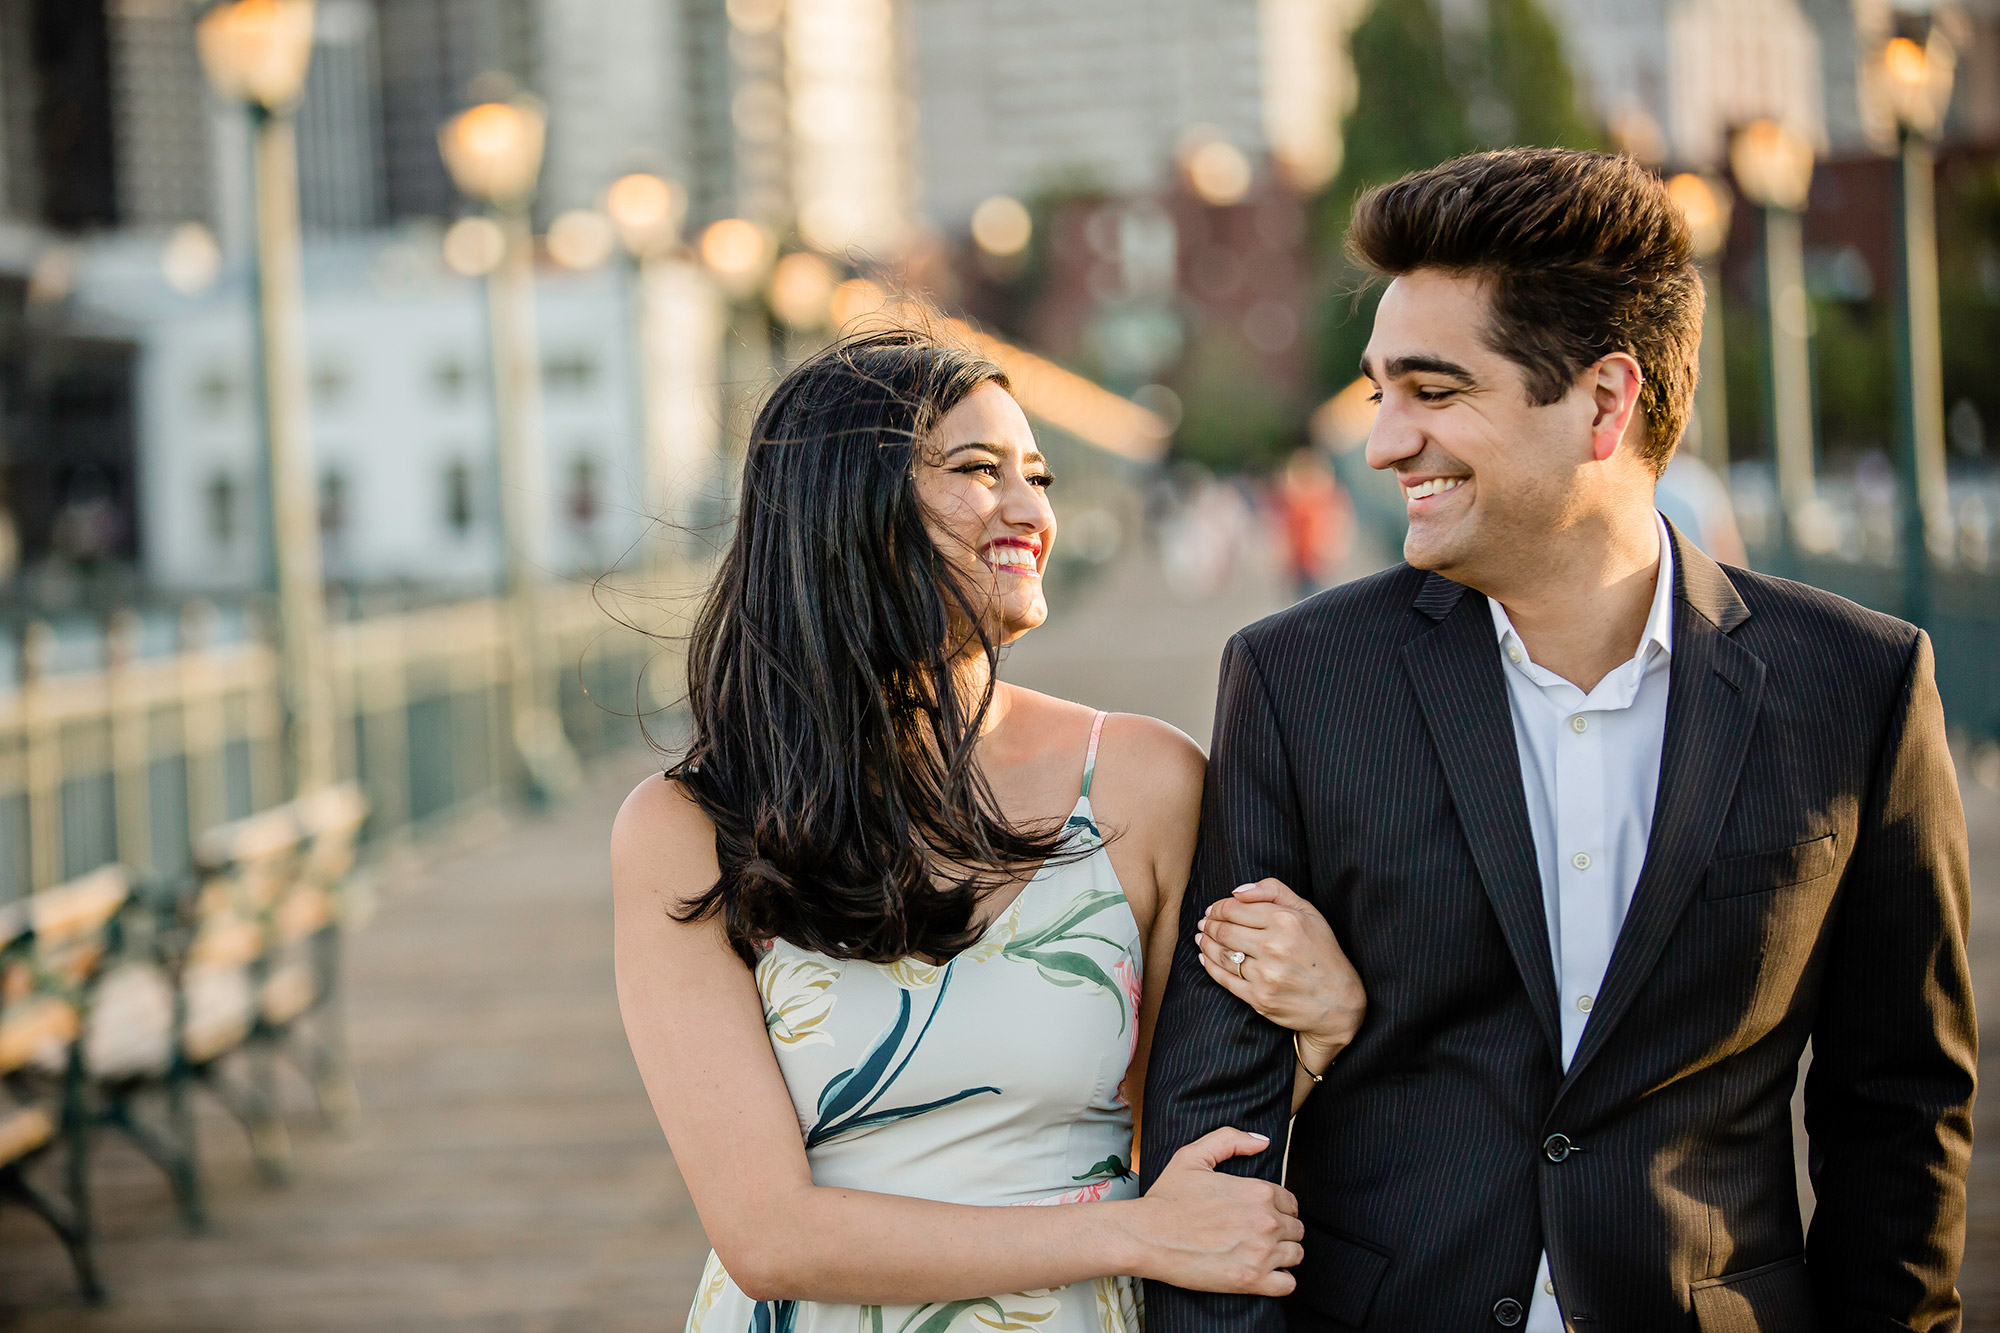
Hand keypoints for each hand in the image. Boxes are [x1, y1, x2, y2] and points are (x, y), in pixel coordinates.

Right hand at [1129, 1128, 1303, 1294]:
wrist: (1146, 1236)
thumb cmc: (1167, 1198)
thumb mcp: (1193, 1156)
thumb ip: (1230, 1140)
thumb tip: (1263, 1142)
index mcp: (1259, 1191)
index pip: (1291, 1202)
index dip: (1278, 1208)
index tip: (1260, 1215)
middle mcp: (1266, 1221)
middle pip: (1296, 1229)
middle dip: (1281, 1231)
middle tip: (1257, 1235)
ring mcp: (1261, 1253)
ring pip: (1296, 1255)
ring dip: (1282, 1254)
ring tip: (1259, 1254)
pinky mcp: (1252, 1280)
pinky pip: (1288, 1284)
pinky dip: (1280, 1280)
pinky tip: (1263, 1274)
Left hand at [1195, 879, 1366, 1073]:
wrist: (1339, 1002)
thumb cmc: (1323, 952)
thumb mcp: (1308, 913)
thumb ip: (1273, 891)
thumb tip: (1237, 891)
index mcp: (1285, 921)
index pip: (1234, 908)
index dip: (1218, 908)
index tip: (1214, 910)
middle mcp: (1274, 947)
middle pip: (1223, 930)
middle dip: (1209, 924)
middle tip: (1205, 923)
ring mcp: (1265, 976)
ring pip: (1221, 954)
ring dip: (1206, 944)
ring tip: (1202, 938)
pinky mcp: (1259, 998)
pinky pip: (1224, 979)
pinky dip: (1210, 966)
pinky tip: (1206, 958)